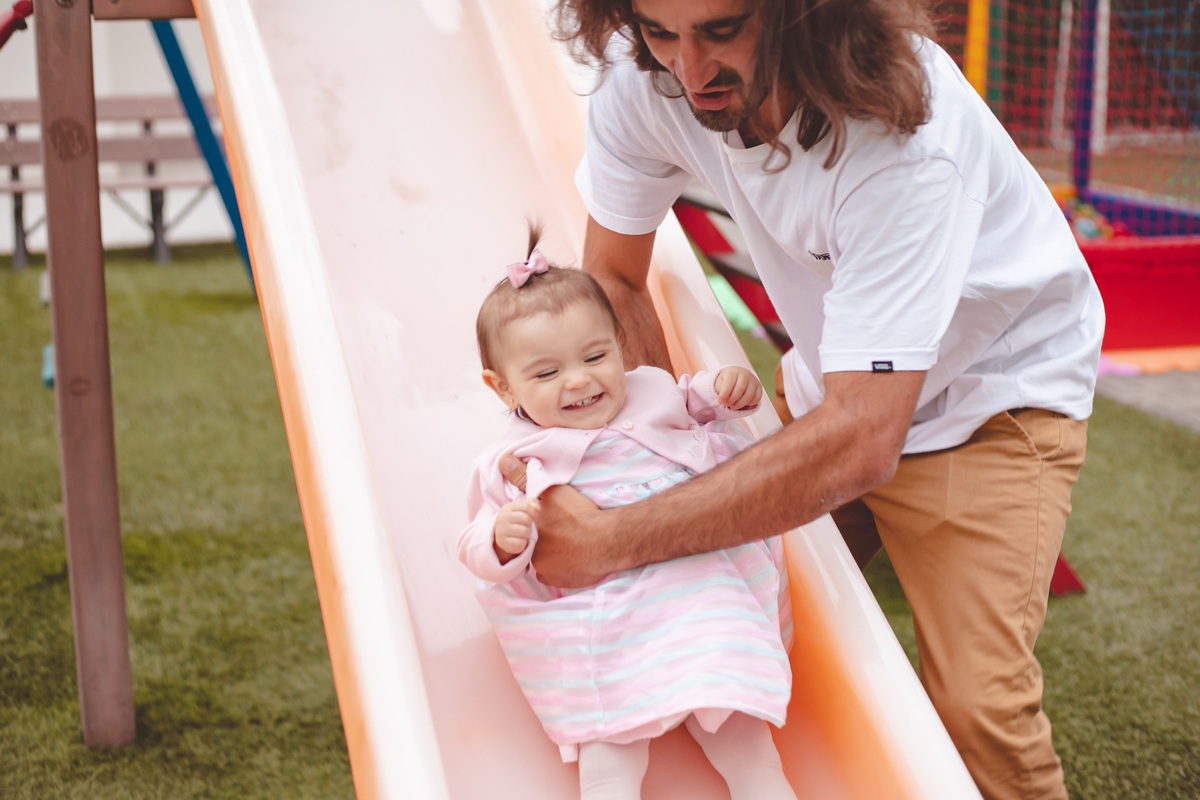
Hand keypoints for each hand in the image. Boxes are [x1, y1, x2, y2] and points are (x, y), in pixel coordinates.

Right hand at [494, 498, 539, 561]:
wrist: (503, 535)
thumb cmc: (517, 520)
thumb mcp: (523, 509)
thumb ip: (532, 504)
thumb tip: (537, 507)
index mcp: (507, 507)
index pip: (526, 506)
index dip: (534, 513)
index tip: (534, 518)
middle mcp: (502, 518)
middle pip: (526, 519)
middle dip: (530, 524)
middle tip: (525, 526)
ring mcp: (501, 530)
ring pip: (525, 531)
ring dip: (527, 534)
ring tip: (522, 534)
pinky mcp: (502, 542)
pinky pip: (521, 543)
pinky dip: (523, 543)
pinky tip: (518, 541)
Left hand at [499, 455, 610, 586]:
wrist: (606, 540)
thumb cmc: (579, 514)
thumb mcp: (552, 491)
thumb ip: (523, 476)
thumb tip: (502, 460)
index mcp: (528, 529)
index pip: (522, 527)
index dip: (535, 524)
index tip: (551, 522)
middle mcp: (530, 551)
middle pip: (531, 544)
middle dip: (542, 539)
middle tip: (561, 533)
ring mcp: (542, 568)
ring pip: (541, 561)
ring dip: (550, 555)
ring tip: (568, 545)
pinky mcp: (556, 582)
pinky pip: (552, 575)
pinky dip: (559, 569)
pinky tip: (570, 559)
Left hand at [715, 366, 762, 409]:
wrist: (736, 376)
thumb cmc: (726, 381)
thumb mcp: (720, 383)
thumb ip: (721, 391)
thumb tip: (723, 401)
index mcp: (733, 371)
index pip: (729, 383)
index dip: (724, 394)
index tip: (720, 401)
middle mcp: (745, 373)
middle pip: (740, 389)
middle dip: (732, 399)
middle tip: (727, 404)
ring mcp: (753, 379)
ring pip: (749, 395)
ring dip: (740, 404)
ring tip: (733, 406)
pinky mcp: (759, 386)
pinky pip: (757, 397)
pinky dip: (750, 403)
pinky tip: (743, 404)